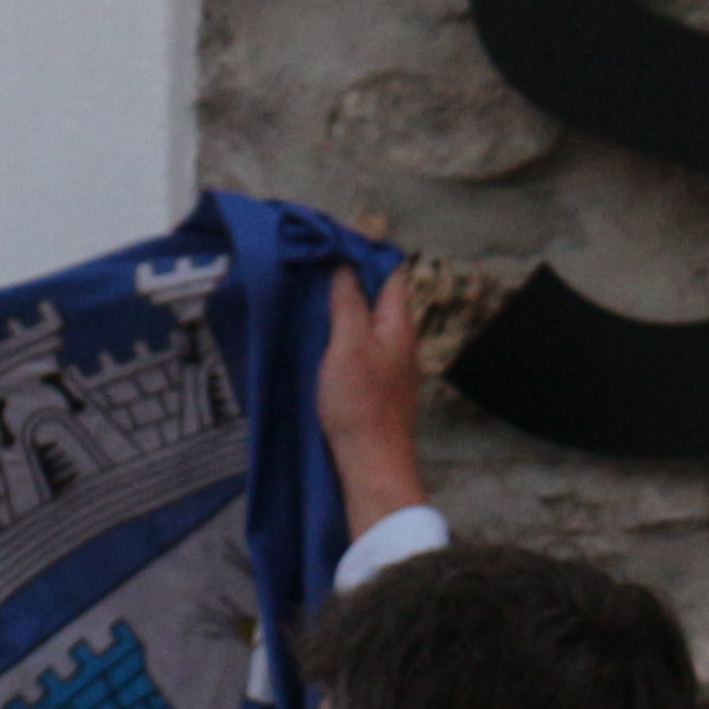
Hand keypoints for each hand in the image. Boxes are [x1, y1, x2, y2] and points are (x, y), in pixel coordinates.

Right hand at [314, 267, 427, 532]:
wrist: (371, 464)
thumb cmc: (361, 404)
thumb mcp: (349, 343)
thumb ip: (348, 302)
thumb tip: (344, 265)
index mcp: (398, 322)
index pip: (389, 270)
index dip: (363, 252)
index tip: (328, 244)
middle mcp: (400, 339)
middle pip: (378, 294)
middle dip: (348, 277)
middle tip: (310, 267)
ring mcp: (389, 363)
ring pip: (366, 320)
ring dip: (341, 307)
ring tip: (308, 297)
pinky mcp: (376, 385)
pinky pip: (359, 345)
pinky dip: (339, 333)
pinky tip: (317, 339)